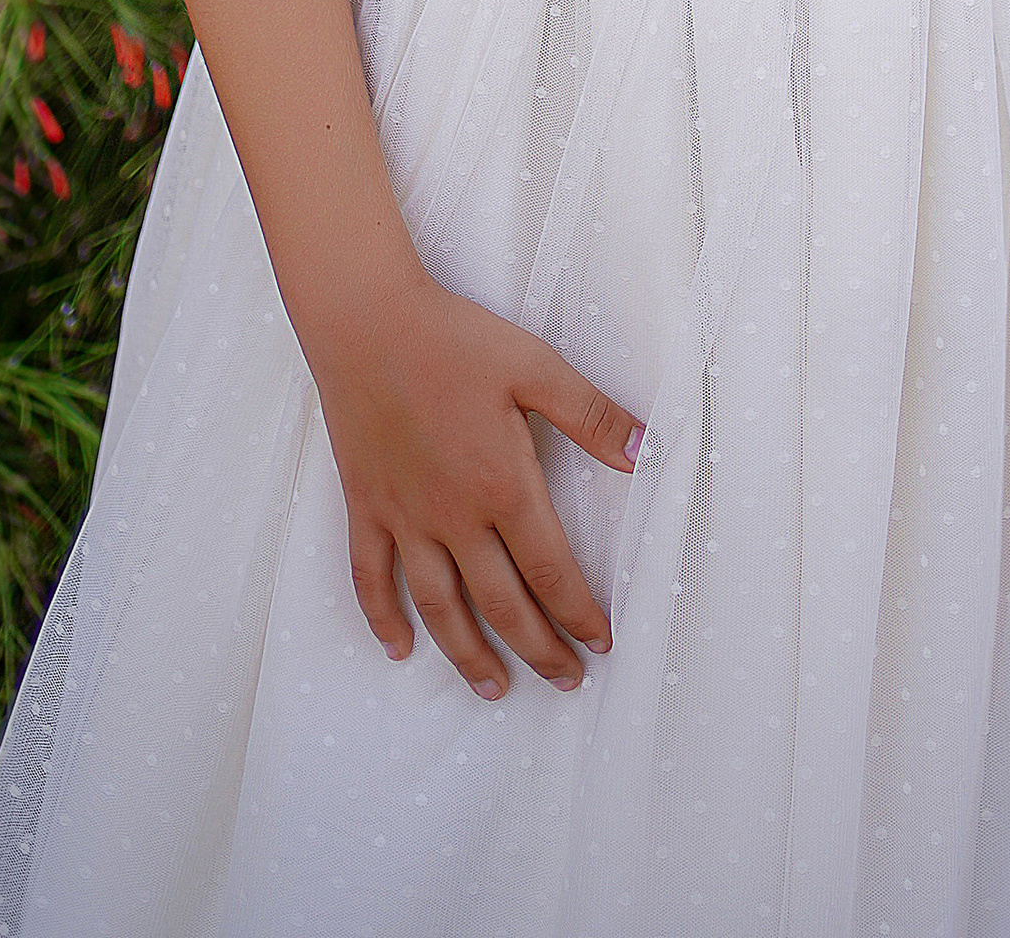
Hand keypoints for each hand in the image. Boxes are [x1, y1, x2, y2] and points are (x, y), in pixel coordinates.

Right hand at [313, 267, 641, 700]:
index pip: (550, 570)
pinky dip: (382, 619)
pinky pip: (371, 578)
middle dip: (537, 649)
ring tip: (494, 688)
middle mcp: (453, 516)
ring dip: (467, 654)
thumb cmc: (454, 339)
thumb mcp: (535, 366)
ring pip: (438, 606)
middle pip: (500, 603)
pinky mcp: (366, 506)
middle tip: (565, 680)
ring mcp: (404, 517)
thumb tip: (643, 454)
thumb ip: (590, 415)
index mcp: (502, 485)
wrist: (367, 322)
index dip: (578, 612)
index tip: (600, 642)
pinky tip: (399, 649)